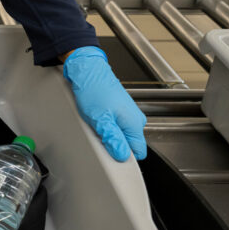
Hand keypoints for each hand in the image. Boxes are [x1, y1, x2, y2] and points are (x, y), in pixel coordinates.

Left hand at [62, 47, 146, 161]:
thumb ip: (113, 139)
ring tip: (97, 125)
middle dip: (115, 145)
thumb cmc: (94, 91)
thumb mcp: (101, 120)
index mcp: (134, 124)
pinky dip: (107, 127)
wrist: (89, 72)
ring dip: (109, 135)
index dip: (124, 157)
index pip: (138, 152)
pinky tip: (98, 120)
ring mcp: (129, 114)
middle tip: (99, 136)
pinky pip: (117, 126)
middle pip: (129, 145)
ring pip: (122, 135)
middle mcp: (136, 119)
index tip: (112, 154)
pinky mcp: (121, 111)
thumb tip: (122, 155)